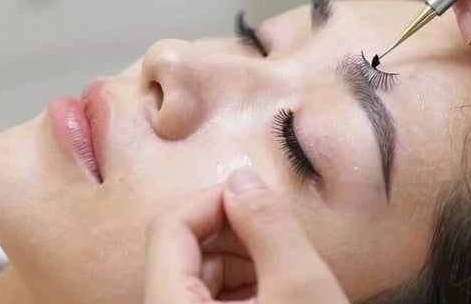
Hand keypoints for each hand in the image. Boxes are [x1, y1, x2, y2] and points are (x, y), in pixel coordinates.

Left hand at [143, 169, 349, 303]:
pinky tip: (279, 294)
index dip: (214, 200)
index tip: (257, 197)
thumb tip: (243, 179)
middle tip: (279, 236)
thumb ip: (270, 226)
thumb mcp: (302, 287)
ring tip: (285, 271)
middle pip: (182, 252)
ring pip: (198, 279)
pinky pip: (209, 303)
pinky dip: (244, 290)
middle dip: (234, 233)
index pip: (168, 227)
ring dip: (243, 263)